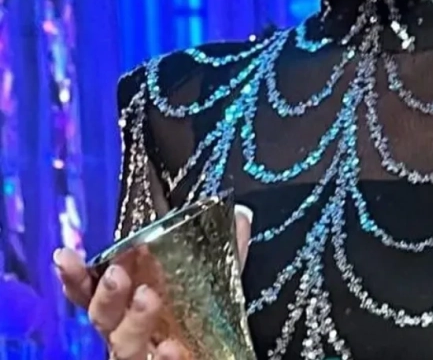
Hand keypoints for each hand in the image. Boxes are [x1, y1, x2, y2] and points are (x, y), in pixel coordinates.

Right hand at [54, 204, 253, 359]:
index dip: (76, 277)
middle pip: (103, 318)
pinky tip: (170, 349)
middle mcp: (129, 333)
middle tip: (118, 273)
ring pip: (122, 347)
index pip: (93, 292)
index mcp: (133, 303)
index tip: (64, 256)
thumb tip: (242, 213)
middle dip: (105, 294)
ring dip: (132, 322)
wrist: (223, 354)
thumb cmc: (208, 320)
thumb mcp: (217, 280)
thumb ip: (226, 249)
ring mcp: (143, 356)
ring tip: (148, 297)